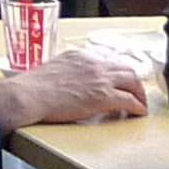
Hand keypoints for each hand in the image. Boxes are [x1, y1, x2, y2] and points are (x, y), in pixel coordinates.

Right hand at [0, 44, 150, 130]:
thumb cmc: (31, 87)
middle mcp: (93, 63)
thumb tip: (68, 83)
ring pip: (133, 81)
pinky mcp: (104, 96)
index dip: (115, 74)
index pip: (106, 61)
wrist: (28, 95)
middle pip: (125, 68)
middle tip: (135, 93)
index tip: (116, 82)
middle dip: (133, 81)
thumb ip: (66, 72)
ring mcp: (100, 78)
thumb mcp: (51, 69)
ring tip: (140, 103)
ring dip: (139, 93)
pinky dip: (138, 107)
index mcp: (79, 55)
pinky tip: (138, 113)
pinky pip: (130, 100)